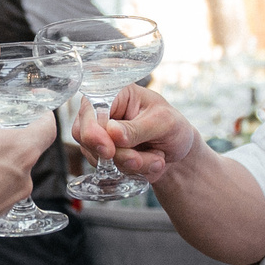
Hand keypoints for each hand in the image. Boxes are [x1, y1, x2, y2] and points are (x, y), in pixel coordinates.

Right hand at [74, 83, 200, 183]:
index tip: (108, 151)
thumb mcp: (163, 122)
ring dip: (129, 164)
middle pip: (85, 135)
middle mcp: (101, 112)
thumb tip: (111, 132)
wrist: (179, 152)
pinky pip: (106, 170)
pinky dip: (130, 171)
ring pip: (97, 156)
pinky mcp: (103, 156)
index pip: (90, 109)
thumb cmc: (172, 127)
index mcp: (114, 93)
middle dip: (115, 154)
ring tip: (156, 157)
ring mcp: (100, 136)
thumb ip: (137, 128)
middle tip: (137, 160)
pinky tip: (149, 162)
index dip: (93, 131)